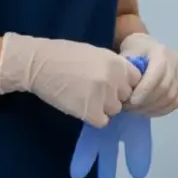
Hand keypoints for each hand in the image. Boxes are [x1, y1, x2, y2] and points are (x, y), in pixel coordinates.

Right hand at [0, 32, 141, 127]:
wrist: (40, 64)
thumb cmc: (67, 56)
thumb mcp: (99, 55)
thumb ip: (115, 68)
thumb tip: (126, 81)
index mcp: (119, 64)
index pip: (136, 80)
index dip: (125, 84)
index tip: (113, 84)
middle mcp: (116, 80)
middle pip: (126, 96)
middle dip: (114, 96)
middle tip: (96, 92)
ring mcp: (104, 96)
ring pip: (115, 110)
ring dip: (104, 108)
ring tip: (87, 99)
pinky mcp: (90, 112)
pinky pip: (102, 121)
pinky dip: (94, 118)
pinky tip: (83, 108)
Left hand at [120, 33, 177, 116]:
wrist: (146, 46)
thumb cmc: (133, 52)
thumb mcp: (126, 56)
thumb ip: (126, 73)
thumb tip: (124, 92)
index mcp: (160, 52)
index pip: (157, 75)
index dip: (144, 92)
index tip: (129, 102)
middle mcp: (175, 61)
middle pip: (165, 88)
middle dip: (147, 102)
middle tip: (130, 109)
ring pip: (172, 97)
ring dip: (154, 108)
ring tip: (138, 110)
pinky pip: (177, 101)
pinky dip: (163, 110)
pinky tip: (149, 111)